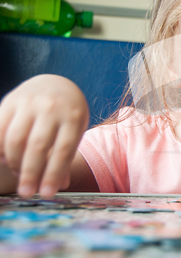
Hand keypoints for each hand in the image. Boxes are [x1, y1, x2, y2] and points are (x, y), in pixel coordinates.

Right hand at [0, 75, 88, 196]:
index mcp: (73, 117)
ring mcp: (30, 103)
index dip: (53, 174)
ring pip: (15, 138)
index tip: (47, 194)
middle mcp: (51, 108)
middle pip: (38, 145)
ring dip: (13, 162)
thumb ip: (66, 156)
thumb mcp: (75, 132)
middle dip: (31, 173)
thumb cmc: (67, 115)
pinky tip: (4, 159)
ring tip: (19, 175)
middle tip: (27, 193)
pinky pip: (0, 129)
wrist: (55, 84)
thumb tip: (61, 185)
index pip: (63, 150)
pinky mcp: (10, 101)